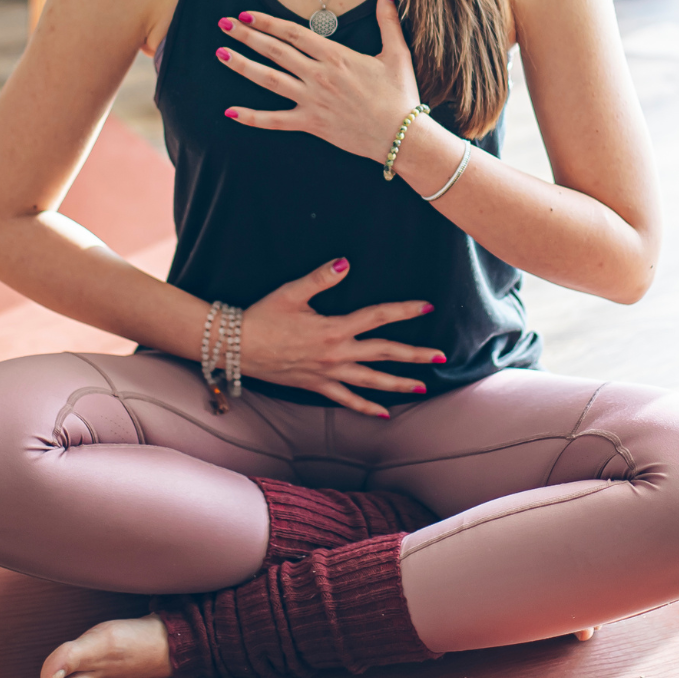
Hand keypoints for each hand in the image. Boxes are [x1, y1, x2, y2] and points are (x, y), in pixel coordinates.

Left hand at [216, 0, 420, 163]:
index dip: (268, 22)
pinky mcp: (311, 124)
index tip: (247, 14)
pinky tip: (230, 111)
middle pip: (275, 51)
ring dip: (242, 66)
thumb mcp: (397, 53)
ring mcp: (312, 101)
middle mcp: (319, 76)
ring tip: (220, 53)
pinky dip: (252, 117)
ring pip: (269, 80)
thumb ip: (388, 20)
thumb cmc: (400, 95)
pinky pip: (275, 120)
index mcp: (336, 56)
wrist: (402, 136)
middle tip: (224, 24)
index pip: (294, 34)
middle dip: (247, 36)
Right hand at [235, 257, 443, 417]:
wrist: (237, 347)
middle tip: (441, 355)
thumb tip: (346, 263)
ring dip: (400, 383)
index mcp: (334, 328)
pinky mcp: (317, 386)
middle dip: (415, 354)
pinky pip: (347, 400)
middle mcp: (336, 353)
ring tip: (424, 386)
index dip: (404, 311)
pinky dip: (367, 408)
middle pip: (384, 353)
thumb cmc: (263, 316)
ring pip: (372, 381)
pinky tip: (385, 414)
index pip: (378, 317)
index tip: (427, 307)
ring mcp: (328, 373)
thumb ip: (321, 278)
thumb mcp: (292, 292)